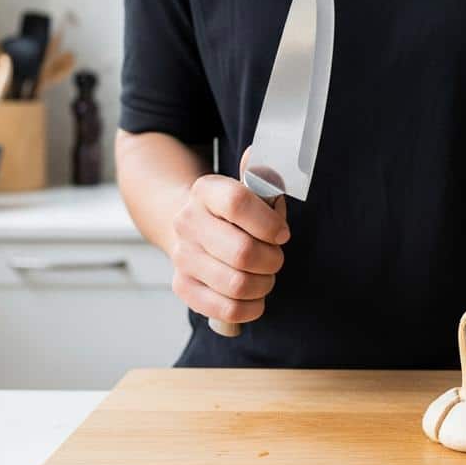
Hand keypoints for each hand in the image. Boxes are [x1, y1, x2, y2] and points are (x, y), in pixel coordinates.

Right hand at [168, 152, 289, 324]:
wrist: (187, 225)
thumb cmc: (231, 211)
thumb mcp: (247, 186)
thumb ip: (262, 175)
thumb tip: (262, 154)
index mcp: (205, 192)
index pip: (238, 203)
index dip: (269, 223)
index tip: (282, 233)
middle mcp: (188, 223)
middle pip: (243, 252)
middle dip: (272, 259)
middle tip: (275, 257)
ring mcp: (183, 257)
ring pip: (238, 284)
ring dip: (264, 284)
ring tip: (265, 275)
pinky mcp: (183, 287)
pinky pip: (226, 309)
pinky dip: (250, 307)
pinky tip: (254, 296)